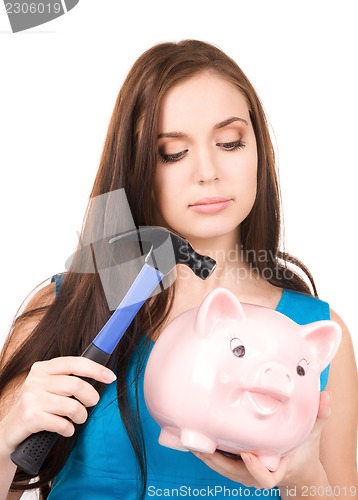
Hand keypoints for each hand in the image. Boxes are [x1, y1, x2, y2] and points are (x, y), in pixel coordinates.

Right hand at [0, 356, 115, 454]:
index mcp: (43, 368)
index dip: (95, 369)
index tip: (111, 377)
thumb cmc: (38, 407)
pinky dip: (69, 429)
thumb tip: (101, 374)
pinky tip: (65, 429)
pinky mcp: (30, 417)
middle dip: (91, 397)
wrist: (10, 431)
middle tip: (91, 403)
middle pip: (76, 385)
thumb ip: (68, 379)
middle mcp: (36, 379)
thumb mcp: (49, 387)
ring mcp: (31, 398)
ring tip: (78, 418)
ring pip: (72, 406)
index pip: (74, 363)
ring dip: (81, 416)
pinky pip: (62, 424)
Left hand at [192, 391, 330, 489]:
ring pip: (223, 468)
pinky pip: (221, 462)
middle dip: (217, 460)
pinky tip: (197, 436)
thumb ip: (319, 414)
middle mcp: (259, 472)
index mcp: (277, 467)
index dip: (255, 469)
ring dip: (207, 456)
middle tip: (202, 443)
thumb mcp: (313, 432)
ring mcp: (247, 472)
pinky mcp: (238, 467)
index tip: (247, 454)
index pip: (265, 476)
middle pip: (234, 473)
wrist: (300, 469)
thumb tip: (325, 396)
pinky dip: (209, 452)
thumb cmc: (304, 451)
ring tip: (192, 438)